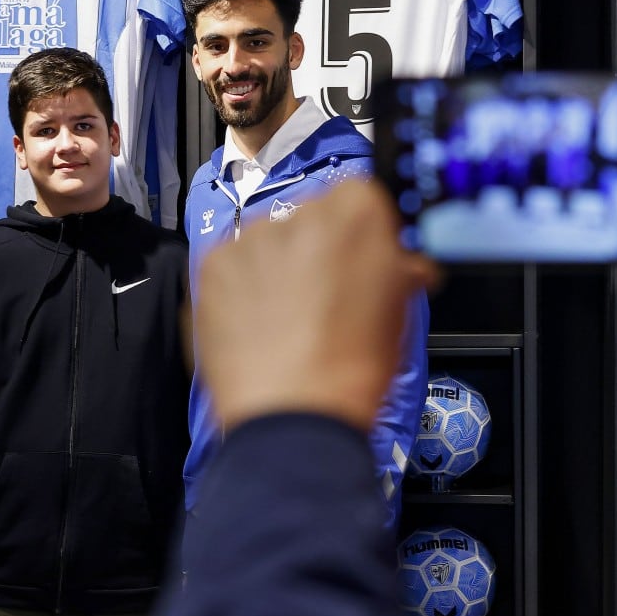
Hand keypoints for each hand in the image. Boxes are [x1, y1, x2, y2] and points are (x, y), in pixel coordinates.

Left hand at [196, 182, 437, 432]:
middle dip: (315, 249)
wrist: (295, 417)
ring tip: (285, 320)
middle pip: (311, 215)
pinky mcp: (213, 265)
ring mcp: (251, 237)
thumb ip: (398, 274)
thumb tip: (403, 267)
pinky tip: (256, 325)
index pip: (359, 198)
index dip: (359, 235)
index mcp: (358, 212)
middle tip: (321, 298)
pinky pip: (232, 265)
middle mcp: (302, 212)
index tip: (357, 261)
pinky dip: (241, 289)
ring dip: (276, 267)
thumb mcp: (398, 316)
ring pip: (268, 240)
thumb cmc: (353, 372)